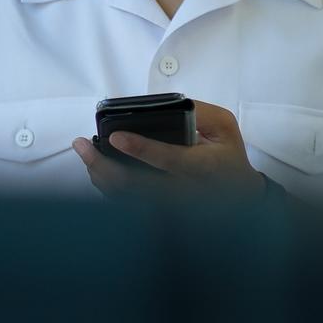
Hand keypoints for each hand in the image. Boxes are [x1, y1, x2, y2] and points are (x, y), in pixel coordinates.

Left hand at [71, 100, 266, 198]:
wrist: (240, 199)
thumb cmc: (228, 157)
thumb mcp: (225, 126)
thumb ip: (199, 112)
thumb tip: (167, 106)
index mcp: (204, 168)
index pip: (169, 161)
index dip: (141, 149)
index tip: (117, 137)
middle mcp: (184, 193)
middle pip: (136, 186)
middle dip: (103, 165)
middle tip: (82, 145)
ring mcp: (170, 210)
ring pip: (126, 199)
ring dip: (100, 176)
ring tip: (85, 153)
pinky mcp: (160, 216)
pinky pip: (127, 206)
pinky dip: (107, 188)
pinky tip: (97, 170)